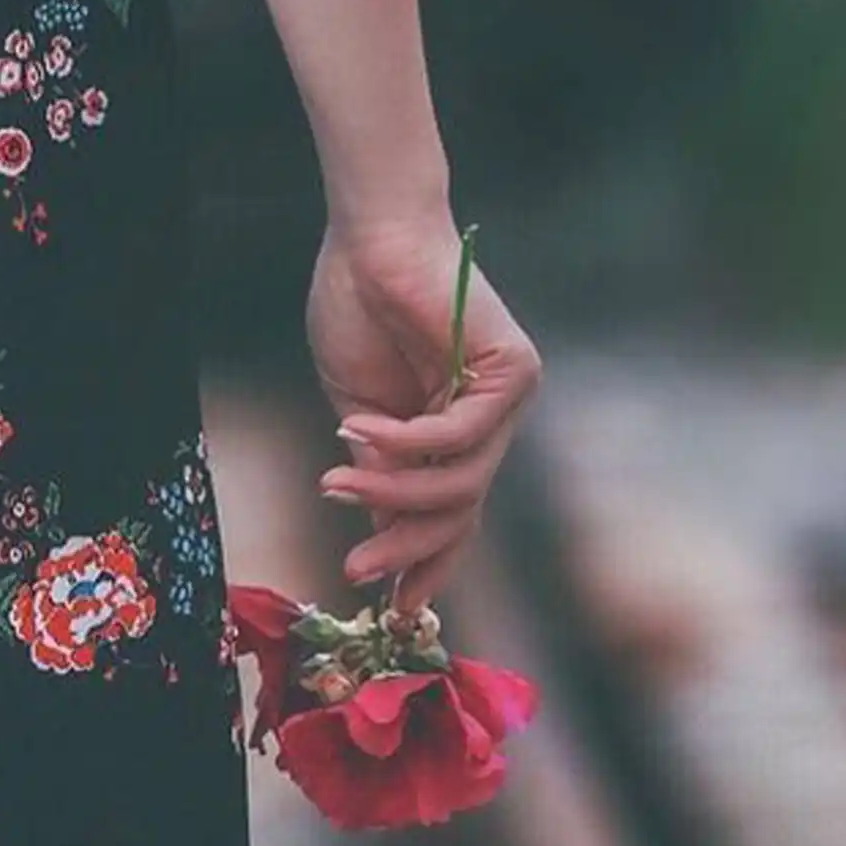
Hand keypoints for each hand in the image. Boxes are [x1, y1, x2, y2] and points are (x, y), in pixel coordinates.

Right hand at [306, 215, 541, 611]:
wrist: (368, 237)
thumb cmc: (359, 308)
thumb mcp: (360, 411)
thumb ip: (378, 472)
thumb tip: (380, 535)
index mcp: (458, 425)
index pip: (457, 509)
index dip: (427, 560)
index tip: (393, 607)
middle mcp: (495, 415)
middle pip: (463, 507)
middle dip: (407, 547)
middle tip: (357, 574)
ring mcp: (510, 394)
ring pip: (463, 480)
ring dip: (395, 494)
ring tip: (333, 483)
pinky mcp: (513, 370)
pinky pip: (460, 434)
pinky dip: (404, 442)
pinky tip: (357, 430)